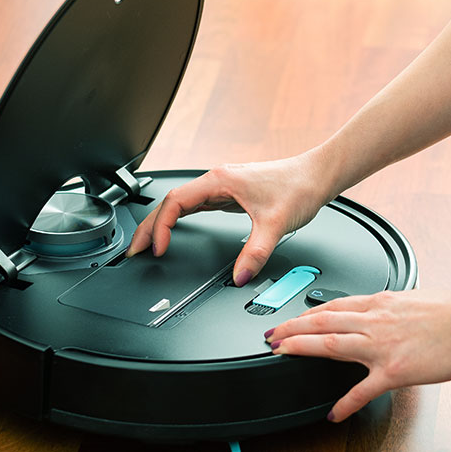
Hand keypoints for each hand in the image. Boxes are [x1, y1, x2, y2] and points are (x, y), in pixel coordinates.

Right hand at [126, 151, 335, 285]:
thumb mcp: (276, 224)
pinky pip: (195, 207)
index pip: (175, 202)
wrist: (316, 175)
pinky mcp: (230, 194)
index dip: (161, 227)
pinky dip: (179, 220)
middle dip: (150, 227)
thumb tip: (239, 276)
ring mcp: (222, 187)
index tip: (158, 249)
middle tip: (134, 251)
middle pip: (170, 202)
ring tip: (147, 244)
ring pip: (180, 204)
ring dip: (161, 223)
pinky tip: (174, 232)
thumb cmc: (298, 187)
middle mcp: (217, 180)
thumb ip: (256, 252)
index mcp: (220, 180)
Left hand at [263, 288, 450, 421]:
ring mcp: (381, 345)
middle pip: (321, 320)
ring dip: (300, 347)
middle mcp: (376, 320)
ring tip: (280, 353)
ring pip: (329, 343)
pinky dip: (344, 403)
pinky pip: (362, 390)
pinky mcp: (394, 371)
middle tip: (271, 334)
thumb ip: (396, 306)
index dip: (309, 311)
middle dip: (291, 326)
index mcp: (382, 302)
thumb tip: (390, 312)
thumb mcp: (417, 298)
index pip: (336, 304)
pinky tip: (333, 414)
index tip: (295, 316)